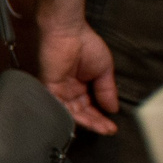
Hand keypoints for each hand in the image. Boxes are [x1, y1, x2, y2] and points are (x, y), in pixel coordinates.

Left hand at [37, 19, 119, 134]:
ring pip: (71, 112)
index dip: (101, 118)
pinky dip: (71, 115)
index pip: (90, 107)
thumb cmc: (86, 45)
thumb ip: (107, 90)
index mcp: (81, 85)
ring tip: (102, 129)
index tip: (113, 127)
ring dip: (87, 122)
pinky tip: (85, 122)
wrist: (69, 31)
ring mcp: (58, 90)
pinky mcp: (50, 87)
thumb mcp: (104, 70)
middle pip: (81, 112)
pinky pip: (59, 106)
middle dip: (96, 123)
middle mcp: (68, 90)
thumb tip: (113, 109)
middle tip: (108, 130)